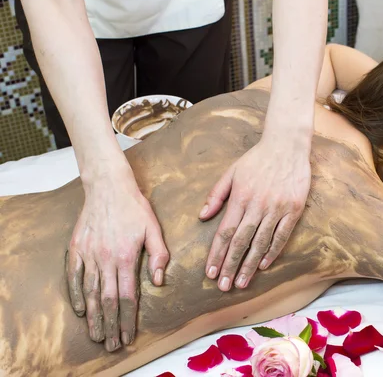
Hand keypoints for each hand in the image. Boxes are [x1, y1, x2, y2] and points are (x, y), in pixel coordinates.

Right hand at [66, 173, 168, 351]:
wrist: (108, 186)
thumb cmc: (135, 207)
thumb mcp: (153, 228)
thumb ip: (158, 254)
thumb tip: (159, 280)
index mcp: (126, 256)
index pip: (127, 296)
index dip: (128, 319)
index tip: (128, 335)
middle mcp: (105, 259)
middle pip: (108, 300)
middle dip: (110, 325)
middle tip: (111, 344)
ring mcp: (88, 254)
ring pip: (91, 292)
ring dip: (94, 316)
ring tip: (96, 334)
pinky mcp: (76, 248)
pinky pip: (74, 276)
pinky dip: (77, 294)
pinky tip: (81, 309)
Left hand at [200, 135, 310, 291]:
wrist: (287, 145)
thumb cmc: (256, 159)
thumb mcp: (232, 172)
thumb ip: (216, 194)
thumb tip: (202, 216)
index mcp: (240, 197)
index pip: (225, 232)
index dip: (216, 254)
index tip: (209, 272)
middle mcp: (257, 205)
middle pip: (241, 241)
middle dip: (229, 265)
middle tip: (222, 286)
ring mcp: (277, 208)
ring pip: (260, 242)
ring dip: (250, 265)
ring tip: (240, 282)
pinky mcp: (293, 209)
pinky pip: (281, 235)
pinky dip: (272, 252)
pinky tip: (264, 265)